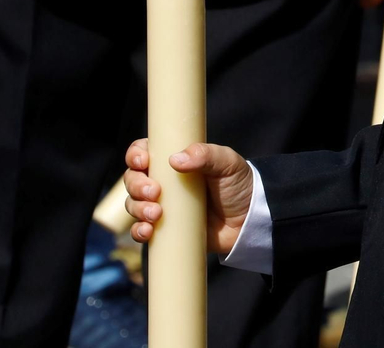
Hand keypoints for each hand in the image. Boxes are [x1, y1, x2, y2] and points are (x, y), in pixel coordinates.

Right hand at [124, 139, 253, 254]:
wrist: (250, 220)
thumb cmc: (239, 185)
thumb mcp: (228, 163)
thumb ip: (206, 155)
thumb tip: (175, 160)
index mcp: (175, 161)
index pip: (144, 151)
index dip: (136, 155)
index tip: (143, 161)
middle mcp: (164, 182)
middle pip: (133, 179)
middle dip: (136, 185)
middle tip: (154, 192)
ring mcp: (162, 206)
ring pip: (133, 204)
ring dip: (137, 208)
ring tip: (156, 213)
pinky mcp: (165, 229)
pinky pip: (140, 230)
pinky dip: (138, 230)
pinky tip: (147, 231)